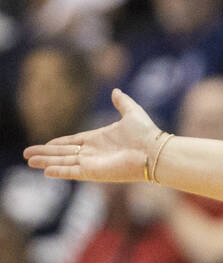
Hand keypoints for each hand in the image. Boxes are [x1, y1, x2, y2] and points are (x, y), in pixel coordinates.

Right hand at [24, 89, 160, 182]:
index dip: (58, 143)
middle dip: (45, 153)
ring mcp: (93, 163)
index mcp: (99, 139)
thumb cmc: (147, 134)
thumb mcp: (132, 113)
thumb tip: (116, 91)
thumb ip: (122, 102)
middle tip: (27, 155)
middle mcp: (93, 152)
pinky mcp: (94, 172)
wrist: (155, 152)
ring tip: (29, 162)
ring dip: (46, 162)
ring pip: (63, 162)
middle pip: (63, 153)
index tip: (45, 144)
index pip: (73, 142)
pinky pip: (72, 172)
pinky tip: (45, 172)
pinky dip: (59, 171)